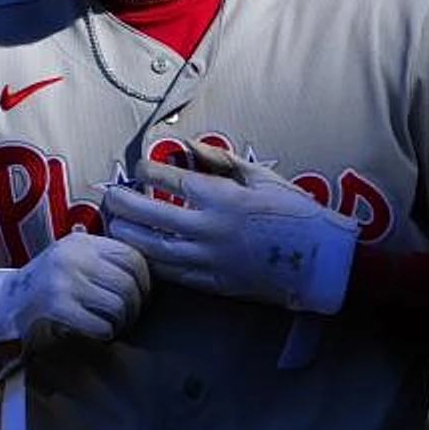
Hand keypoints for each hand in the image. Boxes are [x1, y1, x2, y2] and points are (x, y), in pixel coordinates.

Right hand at [0, 232, 150, 346]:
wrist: (7, 299)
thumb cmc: (50, 280)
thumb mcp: (75, 257)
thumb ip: (105, 258)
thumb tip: (148, 273)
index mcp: (83, 242)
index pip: (132, 256)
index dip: (146, 280)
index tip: (143, 294)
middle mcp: (74, 257)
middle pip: (128, 284)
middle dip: (137, 306)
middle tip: (132, 316)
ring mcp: (65, 282)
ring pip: (118, 306)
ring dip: (123, 322)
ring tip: (116, 325)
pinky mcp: (58, 307)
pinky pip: (101, 325)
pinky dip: (107, 333)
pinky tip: (100, 332)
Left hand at [103, 140, 358, 314]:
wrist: (320, 260)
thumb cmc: (294, 211)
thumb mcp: (260, 177)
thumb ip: (219, 160)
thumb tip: (186, 146)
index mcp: (220, 197)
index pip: (168, 180)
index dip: (146, 170)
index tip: (138, 166)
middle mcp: (207, 229)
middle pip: (149, 215)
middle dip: (123, 203)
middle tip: (108, 194)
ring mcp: (207, 260)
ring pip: (152, 249)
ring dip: (128, 235)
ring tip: (113, 224)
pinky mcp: (213, 283)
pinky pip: (171, 274)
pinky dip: (150, 262)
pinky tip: (138, 253)